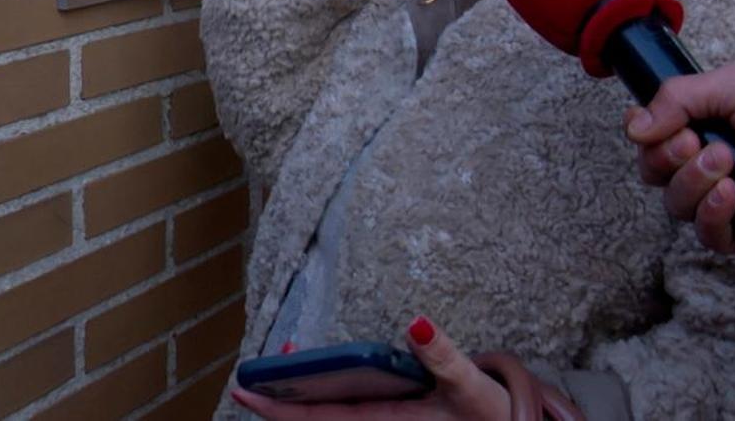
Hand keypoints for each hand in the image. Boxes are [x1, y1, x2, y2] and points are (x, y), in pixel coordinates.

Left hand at [230, 316, 510, 419]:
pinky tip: (328, 376)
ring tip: (285, 364)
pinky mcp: (397, 418)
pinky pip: (350, 412)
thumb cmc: (491, 418)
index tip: (243, 387)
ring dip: (304, 396)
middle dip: (281, 398)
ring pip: (331, 417)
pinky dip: (330, 394)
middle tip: (252, 373)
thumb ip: (443, 356)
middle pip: (315, 420)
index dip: (276, 408)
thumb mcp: (470, 387)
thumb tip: (414, 323)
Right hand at [625, 63, 734, 254]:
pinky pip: (709, 237)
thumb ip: (678, 97)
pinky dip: (712, 214)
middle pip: (658, 175)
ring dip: (692, 182)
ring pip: (678, 206)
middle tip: (695, 141)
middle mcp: (715, 166)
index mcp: (710, 127)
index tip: (661, 125)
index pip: (654, 141)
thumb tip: (633, 124)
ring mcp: (731, 203)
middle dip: (667, 157)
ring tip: (725, 163)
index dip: (649, 136)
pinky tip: (730, 194)